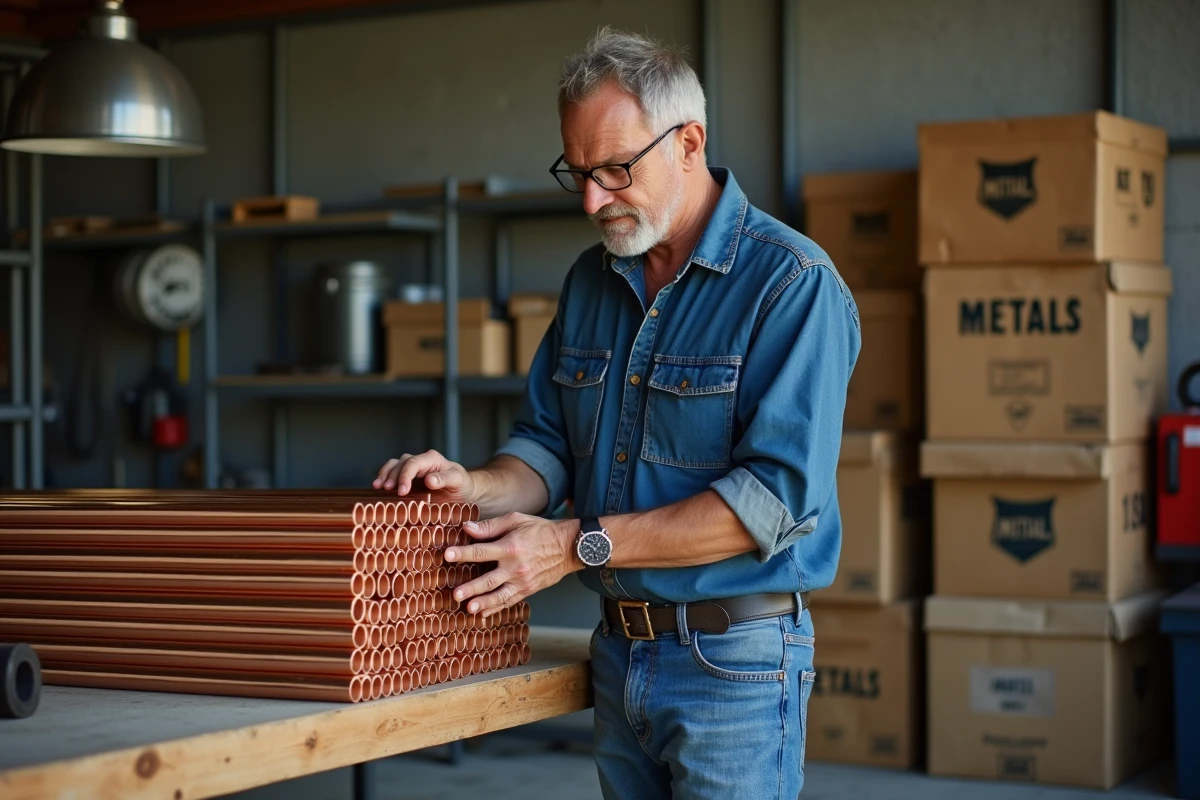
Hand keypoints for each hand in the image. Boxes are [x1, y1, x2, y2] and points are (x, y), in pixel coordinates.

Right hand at [373, 449, 475, 500]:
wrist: (463, 490)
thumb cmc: (462, 484)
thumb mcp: (458, 481)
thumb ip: (445, 479)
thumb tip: (429, 480)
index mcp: (432, 459)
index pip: (413, 463)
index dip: (405, 476)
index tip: (402, 491)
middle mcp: (420, 461)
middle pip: (400, 464)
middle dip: (392, 476)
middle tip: (387, 490)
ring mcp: (412, 469)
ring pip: (393, 465)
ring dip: (384, 475)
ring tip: (377, 486)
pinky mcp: (408, 478)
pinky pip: (392, 473)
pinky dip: (384, 478)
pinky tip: (378, 487)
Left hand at [445, 514, 579, 617]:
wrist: (568, 547)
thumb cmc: (540, 530)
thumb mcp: (516, 520)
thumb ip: (491, 526)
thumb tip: (467, 528)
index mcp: (511, 547)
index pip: (482, 551)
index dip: (463, 553)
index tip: (447, 555)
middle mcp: (516, 567)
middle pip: (489, 580)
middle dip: (471, 588)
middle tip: (455, 594)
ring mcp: (522, 581)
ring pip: (499, 596)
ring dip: (483, 604)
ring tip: (469, 609)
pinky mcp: (528, 590)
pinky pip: (510, 601)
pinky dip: (496, 608)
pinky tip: (483, 614)